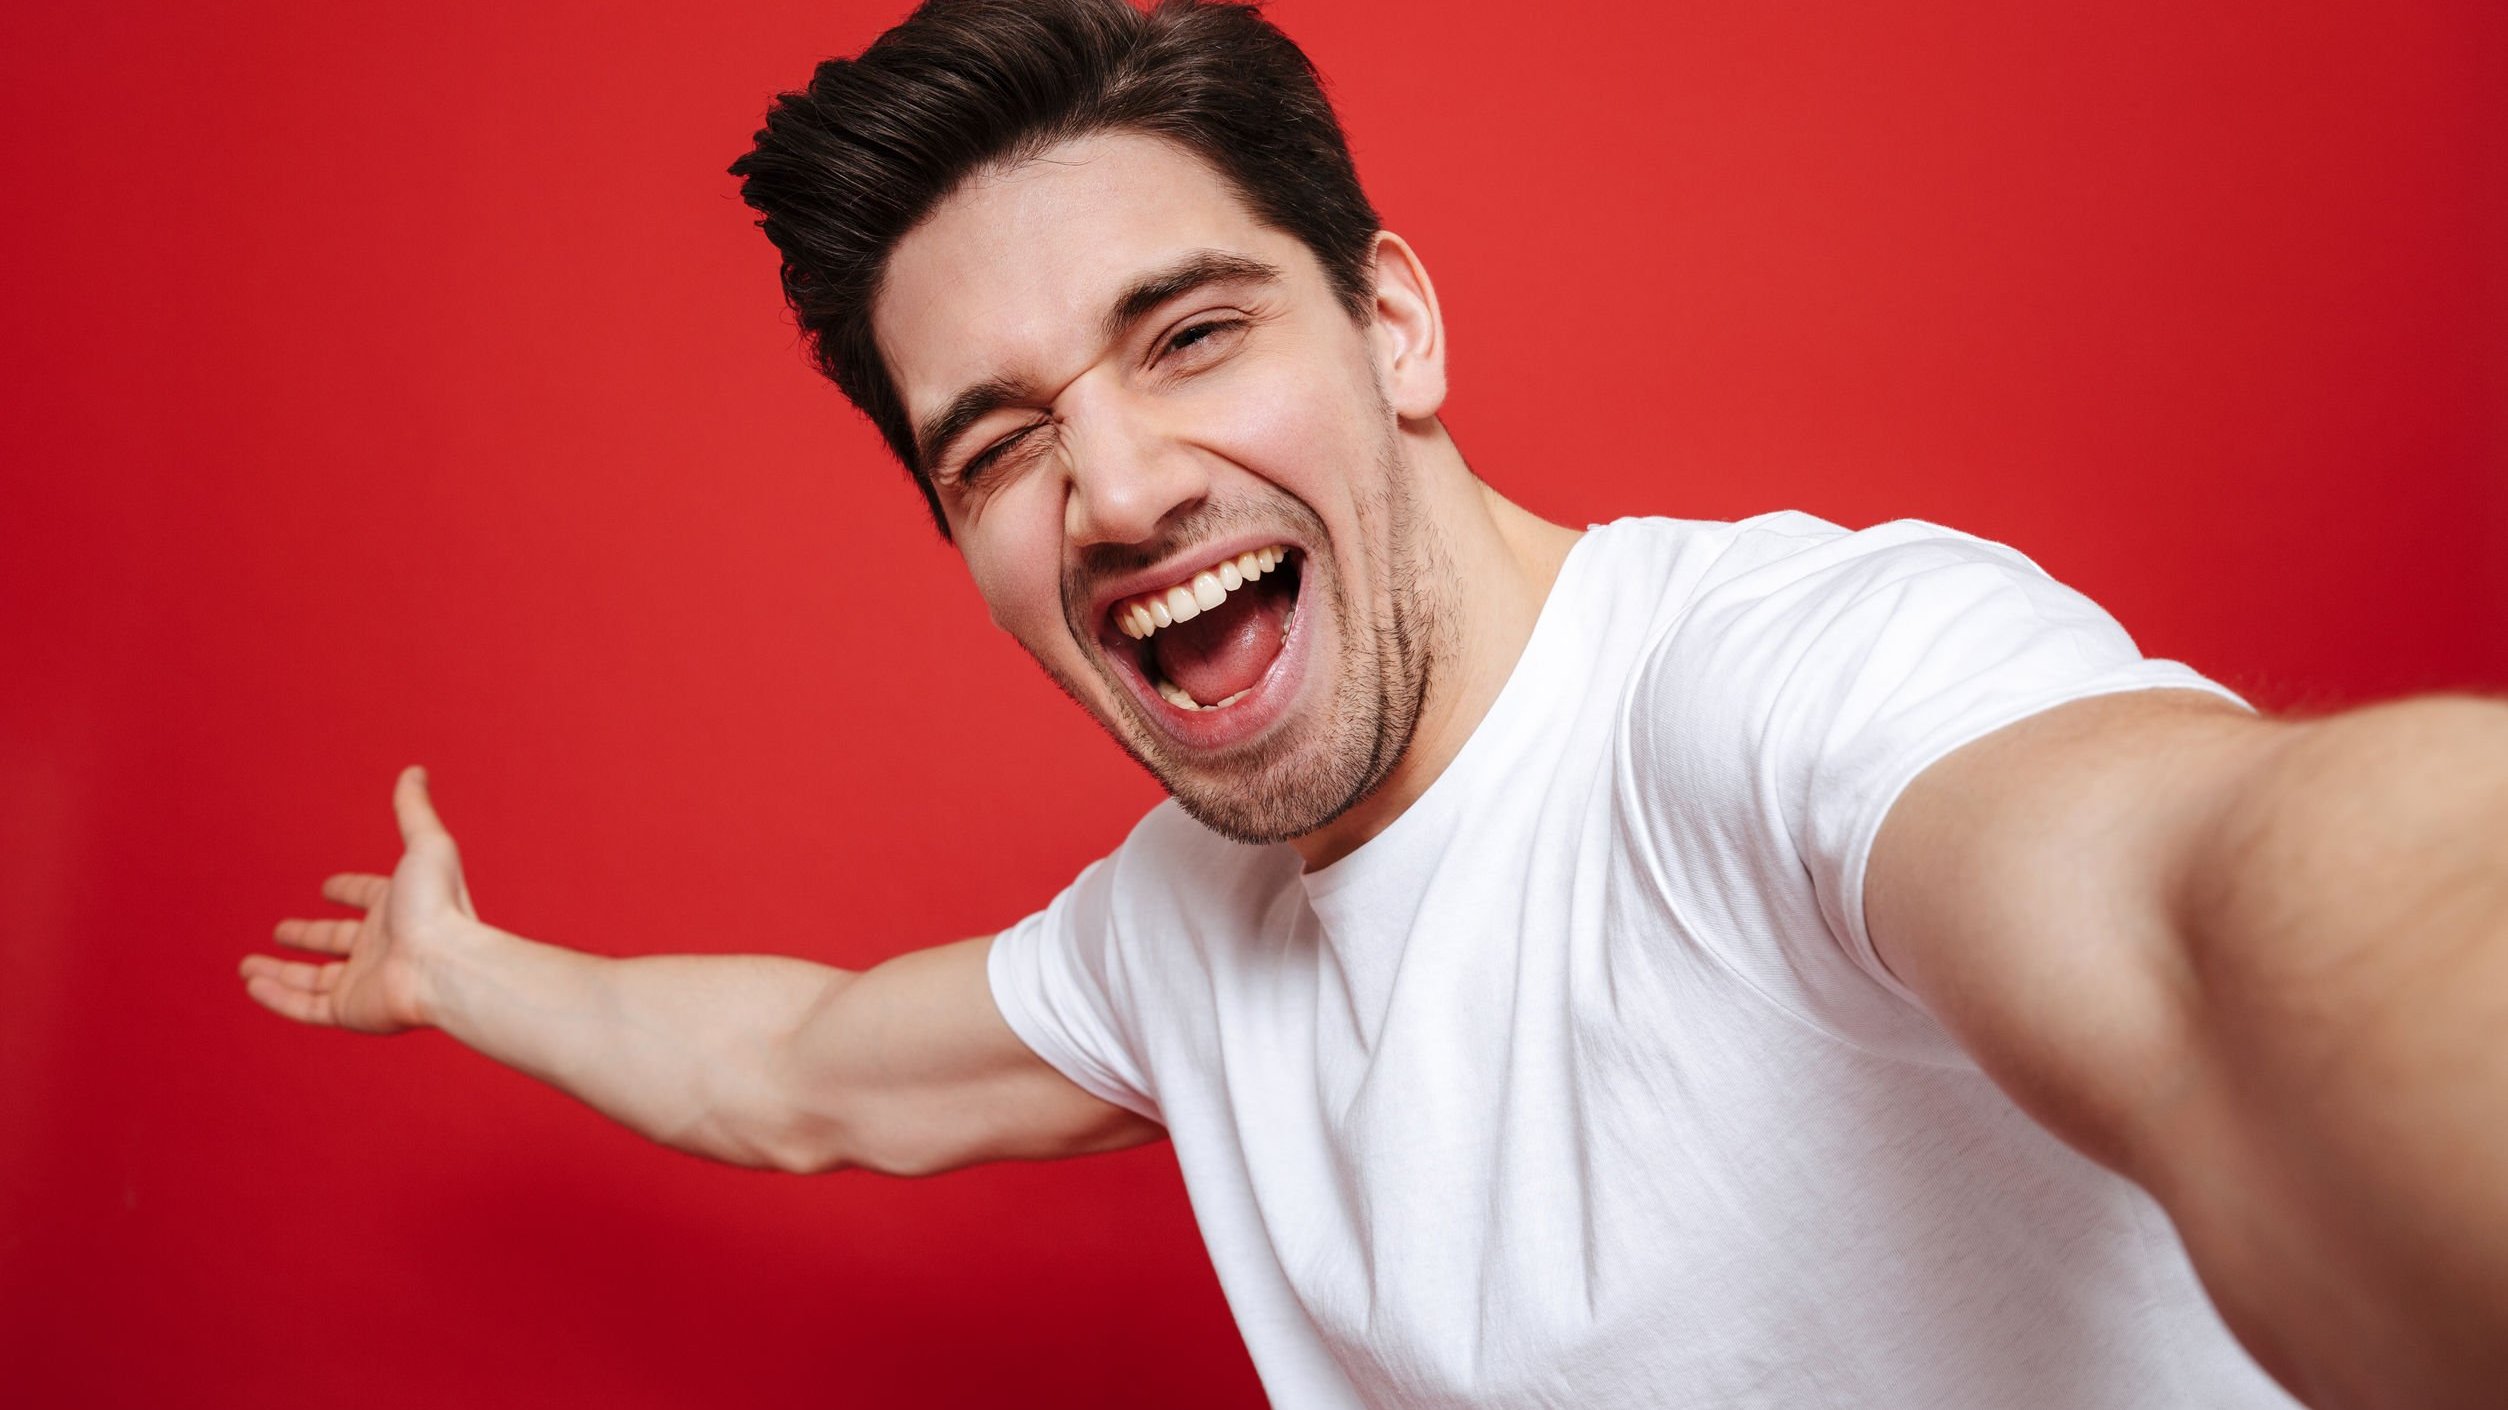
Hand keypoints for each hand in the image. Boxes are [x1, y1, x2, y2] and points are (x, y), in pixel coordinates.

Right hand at [242, 766, 480, 1033]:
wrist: (445, 967)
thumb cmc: (439, 906)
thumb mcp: (426, 845)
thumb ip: (413, 810)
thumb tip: (415, 769)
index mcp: (400, 908)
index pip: (368, 897)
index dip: (350, 890)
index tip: (328, 887)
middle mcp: (383, 946)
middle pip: (338, 941)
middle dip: (309, 935)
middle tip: (281, 930)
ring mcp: (365, 981)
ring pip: (314, 979)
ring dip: (279, 972)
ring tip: (247, 966)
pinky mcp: (350, 1011)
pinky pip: (305, 1007)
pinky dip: (276, 998)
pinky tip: (252, 985)